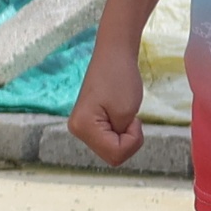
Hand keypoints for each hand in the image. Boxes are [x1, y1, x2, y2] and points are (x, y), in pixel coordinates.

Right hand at [67, 46, 146, 166]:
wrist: (114, 56)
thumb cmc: (120, 79)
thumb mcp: (126, 113)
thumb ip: (122, 138)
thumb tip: (116, 149)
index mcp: (83, 127)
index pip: (115, 154)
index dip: (132, 141)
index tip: (133, 119)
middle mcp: (77, 130)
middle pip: (112, 155)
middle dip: (128, 140)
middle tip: (130, 117)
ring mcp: (81, 127)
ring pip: (111, 149)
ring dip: (125, 136)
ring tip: (124, 114)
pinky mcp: (88, 122)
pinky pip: (108, 140)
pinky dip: (120, 132)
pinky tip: (119, 115)